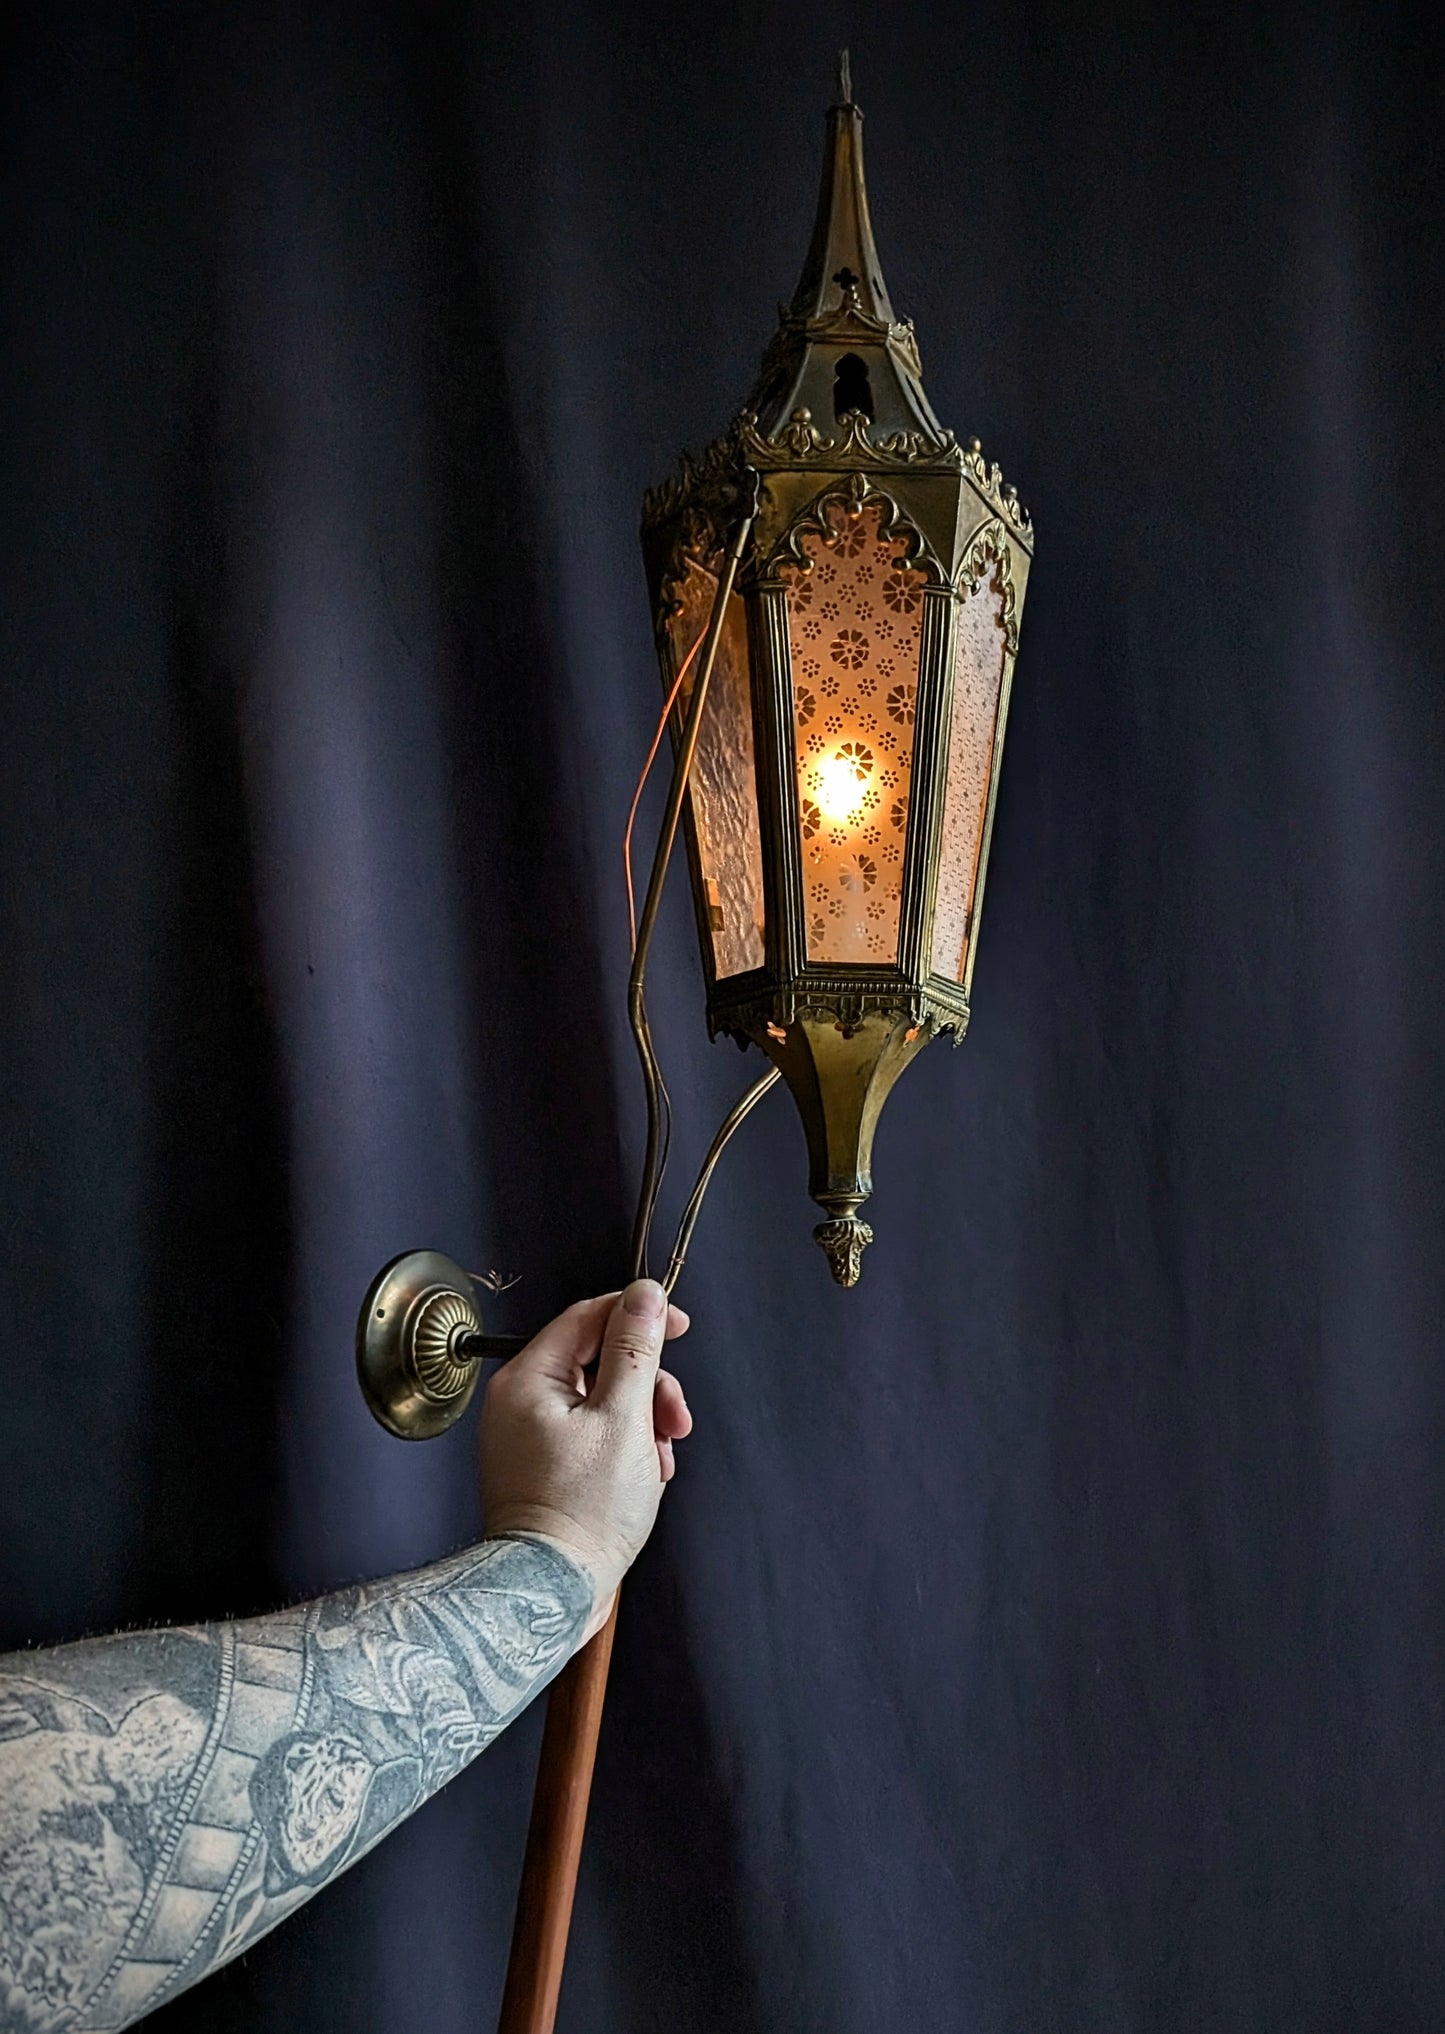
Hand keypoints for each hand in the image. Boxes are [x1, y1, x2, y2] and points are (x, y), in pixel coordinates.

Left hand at [478, 1282, 692, 1627]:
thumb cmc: (582, 1511)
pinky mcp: (546, 1469)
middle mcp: (521, 1403)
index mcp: (529, 1379)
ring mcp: (531, 1438)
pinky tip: (645, 1478)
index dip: (639, 1315)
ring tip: (659, 1460)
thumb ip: (636, 1350)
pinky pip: (595, 1436)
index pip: (588, 1317)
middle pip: (600, 1362)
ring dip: (644, 1423)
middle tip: (674, 1419)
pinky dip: (627, 1449)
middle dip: (648, 1387)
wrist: (551, 1593)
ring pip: (604, 1402)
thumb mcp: (624, 1418)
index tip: (679, 1324)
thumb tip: (645, 1296)